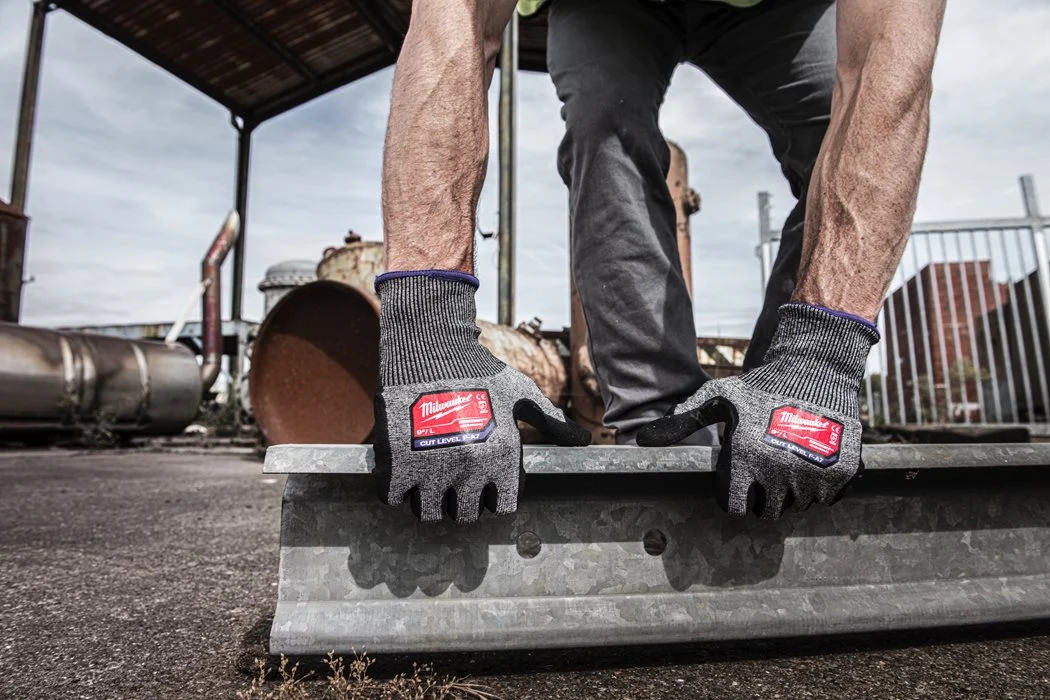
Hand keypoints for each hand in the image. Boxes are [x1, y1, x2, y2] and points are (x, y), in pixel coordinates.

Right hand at [373, 271, 590, 522]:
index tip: (485, 481)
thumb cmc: (479, 371)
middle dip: (462, 500)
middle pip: (466, 514)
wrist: (430, 347)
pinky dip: (397, 490)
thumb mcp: (521, 394)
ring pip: (428, 513)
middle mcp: (469, 469)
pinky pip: (393, 498)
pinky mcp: (396, 462)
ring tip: (429, 479)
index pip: (503, 506)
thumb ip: (552, 422)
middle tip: (455, 480)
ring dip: (429, 501)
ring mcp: (431, 468)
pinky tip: (404, 471)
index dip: (495, 495)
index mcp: (501, 457)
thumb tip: (584, 441)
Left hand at [638, 303, 878, 518]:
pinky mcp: (841, 472)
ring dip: (791, 491)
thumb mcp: (718, 399)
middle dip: (762, 496)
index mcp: (745, 457)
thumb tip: (642, 440)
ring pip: (796, 506)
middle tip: (766, 468)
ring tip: (789, 458)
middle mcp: (778, 471)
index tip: (740, 479)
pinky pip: (825, 499)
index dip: (734, 495)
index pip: (733, 506)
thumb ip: (683, 423)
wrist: (816, 368)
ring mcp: (812, 474)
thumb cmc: (761, 386)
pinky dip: (820, 486)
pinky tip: (812, 459)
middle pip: (765, 511)